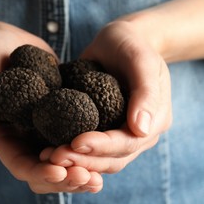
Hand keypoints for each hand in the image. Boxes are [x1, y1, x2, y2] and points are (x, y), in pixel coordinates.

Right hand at [0, 24, 102, 192]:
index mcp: (5, 139)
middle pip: (49, 170)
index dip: (40, 173)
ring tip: (102, 175)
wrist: (3, 42)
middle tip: (89, 179)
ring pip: (68, 158)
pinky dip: (93, 144)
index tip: (59, 172)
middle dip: (68, 179)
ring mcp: (48, 128)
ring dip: (85, 169)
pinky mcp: (65, 113)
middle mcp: (28, 139)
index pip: (22, 166)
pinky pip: (81, 133)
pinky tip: (111, 145)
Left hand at [41, 20, 171, 173]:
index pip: (129, 143)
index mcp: (154, 121)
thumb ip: (146, 92)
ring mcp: (119, 135)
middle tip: (55, 157)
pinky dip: (71, 153)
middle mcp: (138, 134)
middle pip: (113, 159)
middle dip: (85, 161)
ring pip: (99, 160)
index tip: (76, 143)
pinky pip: (87, 150)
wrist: (120, 41)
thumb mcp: (142, 60)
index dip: (103, 146)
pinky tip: (49, 150)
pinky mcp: (101, 131)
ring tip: (49, 157)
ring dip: (75, 162)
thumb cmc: (132, 45)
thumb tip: (142, 129)